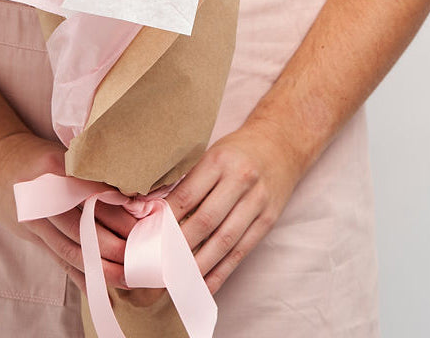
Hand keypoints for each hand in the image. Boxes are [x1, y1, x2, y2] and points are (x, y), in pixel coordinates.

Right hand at [0, 129, 135, 291]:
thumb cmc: (39, 156)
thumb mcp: (64, 153)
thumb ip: (91, 173)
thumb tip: (131, 195)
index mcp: (56, 169)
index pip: (92, 192)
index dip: (118, 209)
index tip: (143, 220)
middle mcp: (44, 197)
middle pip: (83, 225)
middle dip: (115, 243)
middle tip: (141, 253)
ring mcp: (35, 220)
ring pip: (72, 248)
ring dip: (101, 266)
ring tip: (127, 276)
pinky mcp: (33, 236)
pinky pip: (59, 260)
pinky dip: (80, 277)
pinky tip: (99, 291)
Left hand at [165, 118, 305, 294]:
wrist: (281, 144)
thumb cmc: (237, 150)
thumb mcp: (212, 153)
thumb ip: (190, 180)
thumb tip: (159, 214)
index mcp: (220, 160)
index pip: (188, 195)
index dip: (167, 220)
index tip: (149, 238)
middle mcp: (241, 180)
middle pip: (205, 221)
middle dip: (180, 247)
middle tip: (158, 267)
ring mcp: (257, 201)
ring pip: (224, 241)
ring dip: (199, 265)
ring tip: (178, 281)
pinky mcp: (268, 219)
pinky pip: (241, 251)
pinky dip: (222, 271)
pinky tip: (205, 284)